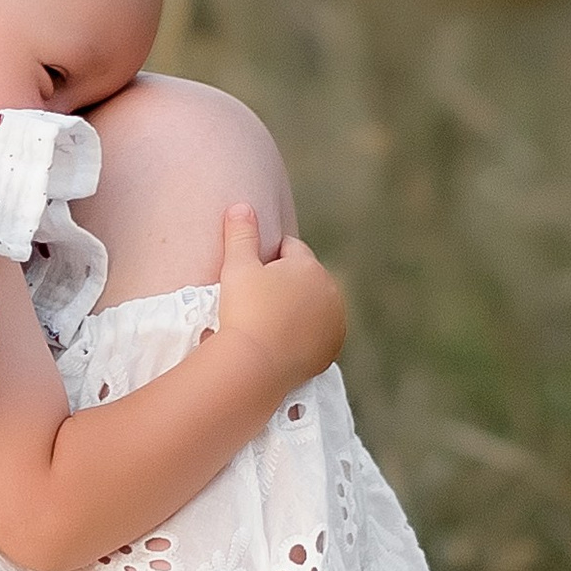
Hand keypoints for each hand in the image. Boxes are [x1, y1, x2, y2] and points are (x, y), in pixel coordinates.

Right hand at [212, 205, 344, 399]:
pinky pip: (316, 335)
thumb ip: (240, 233)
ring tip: (267, 323)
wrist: (255, 365)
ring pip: (312, 306)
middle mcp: (329, 291)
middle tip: (255, 302)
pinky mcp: (331, 350)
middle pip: (304, 278)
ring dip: (297, 308)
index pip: (288, 248)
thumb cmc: (243, 311)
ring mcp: (334, 323)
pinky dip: (304, 335)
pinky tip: (282, 341)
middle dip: (285, 283)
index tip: (250, 276)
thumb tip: (241, 205)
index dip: (266, 258)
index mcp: (309, 265)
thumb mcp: (236, 267)